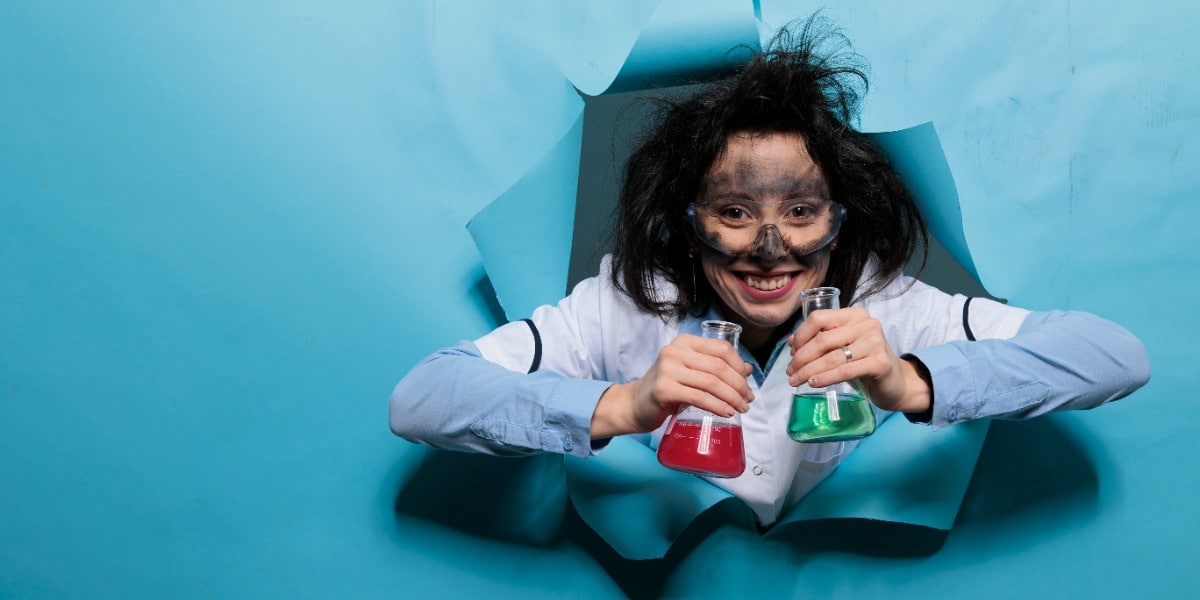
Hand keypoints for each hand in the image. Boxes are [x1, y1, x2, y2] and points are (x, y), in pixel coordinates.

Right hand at [591, 334, 753, 438]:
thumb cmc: (666, 388)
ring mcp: (667, 369)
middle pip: (719, 366)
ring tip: (741, 408)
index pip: (721, 349)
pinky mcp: (664, 389)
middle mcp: (674, 351)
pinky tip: (727, 413)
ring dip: (732, 397)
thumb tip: (747, 369)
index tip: (747, 383)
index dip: (739, 366)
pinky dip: (717, 406)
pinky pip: (699, 397)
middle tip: (748, 400)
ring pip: (712, 382)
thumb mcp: (691, 372)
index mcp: (684, 342)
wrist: (634, 404)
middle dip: (739, 385)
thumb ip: (715, 367)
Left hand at [785, 307, 930, 412]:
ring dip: (809, 371)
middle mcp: (867, 324)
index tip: (791, 353)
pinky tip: (813, 383)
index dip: (800, 336)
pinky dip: (825, 378)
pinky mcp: (880, 362)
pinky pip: (844, 371)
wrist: (895, 382)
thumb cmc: (864, 362)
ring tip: (795, 381)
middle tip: (790, 372)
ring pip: (831, 357)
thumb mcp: (841, 347)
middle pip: (823, 339)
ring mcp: (875, 342)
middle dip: (801, 357)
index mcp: (854, 314)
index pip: (818, 318)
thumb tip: (790, 343)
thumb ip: (820, 340)